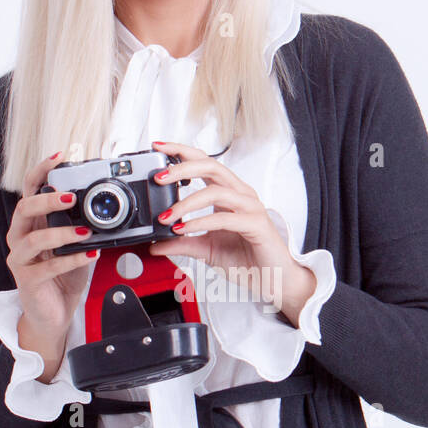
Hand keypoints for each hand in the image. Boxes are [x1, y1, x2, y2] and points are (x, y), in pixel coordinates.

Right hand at [5, 150, 97, 346]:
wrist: (53, 313)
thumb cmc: (63, 276)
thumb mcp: (75, 245)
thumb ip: (83, 224)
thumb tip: (107, 206)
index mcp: (31, 223)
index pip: (30, 189)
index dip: (41, 171)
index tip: (60, 157)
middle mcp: (20, 237)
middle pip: (24, 208)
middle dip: (47, 199)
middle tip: (71, 198)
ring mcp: (20, 259)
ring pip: (33, 238)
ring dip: (62, 232)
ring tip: (86, 232)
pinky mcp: (27, 280)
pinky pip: (48, 266)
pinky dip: (71, 259)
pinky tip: (89, 255)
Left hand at [147, 139, 316, 325]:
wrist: (272, 280)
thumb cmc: (246, 259)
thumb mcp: (205, 250)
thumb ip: (181, 243)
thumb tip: (155, 244)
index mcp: (228, 193)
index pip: (204, 162)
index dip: (181, 151)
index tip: (158, 147)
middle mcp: (240, 194)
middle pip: (211, 166)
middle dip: (182, 168)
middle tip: (159, 177)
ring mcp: (250, 207)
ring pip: (216, 191)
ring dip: (186, 203)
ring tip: (167, 216)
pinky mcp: (256, 224)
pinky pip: (225, 218)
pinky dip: (201, 222)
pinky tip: (184, 229)